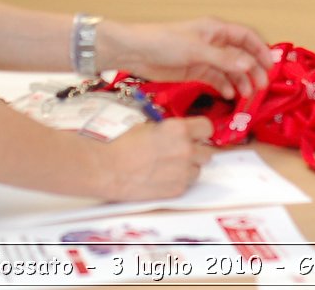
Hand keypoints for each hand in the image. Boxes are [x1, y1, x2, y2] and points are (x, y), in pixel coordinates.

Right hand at [97, 116, 215, 199]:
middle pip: (207, 152)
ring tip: (167, 166)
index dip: (200, 131)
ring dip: (188, 167)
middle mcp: (186, 150)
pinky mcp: (177, 190)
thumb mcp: (149, 125)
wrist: (106, 168)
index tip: (196, 134)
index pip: (207, 128)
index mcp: (179, 129)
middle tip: (179, 152)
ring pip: (198, 170)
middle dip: (195, 151)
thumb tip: (183, 133)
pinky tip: (161, 177)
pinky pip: (186, 184)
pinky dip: (178, 181)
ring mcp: (183, 172)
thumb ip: (172, 129)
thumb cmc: (122, 143)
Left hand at [102, 18, 273, 98]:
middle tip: (260, 87)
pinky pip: (216, 79)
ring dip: (240, 81)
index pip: (247, 37)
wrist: (135, 51)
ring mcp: (205, 57)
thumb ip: (223, 58)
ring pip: (230, 69)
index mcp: (216, 29)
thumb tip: (248, 65)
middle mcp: (214, 42)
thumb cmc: (162, 42)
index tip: (270, 67)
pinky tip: (229, 95)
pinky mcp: (196, 70)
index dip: (261, 50)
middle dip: (253, 70)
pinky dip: (225, 86)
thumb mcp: (195, 50)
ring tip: (246, 96)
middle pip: (241, 55)